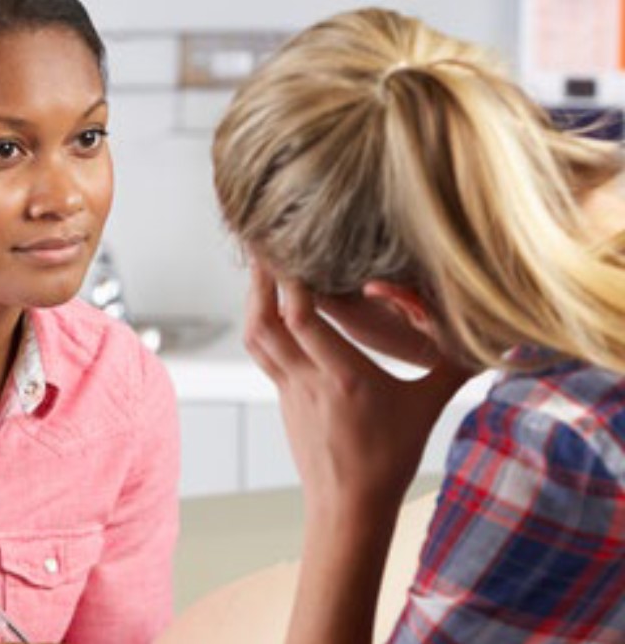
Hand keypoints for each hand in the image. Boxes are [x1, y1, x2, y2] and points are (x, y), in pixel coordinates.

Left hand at [243, 263, 470, 512]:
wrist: (349, 508)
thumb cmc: (390, 460)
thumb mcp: (427, 409)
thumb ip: (455, 368)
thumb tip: (497, 337)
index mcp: (342, 377)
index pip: (300, 318)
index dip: (291, 281)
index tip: (294, 248)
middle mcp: (307, 379)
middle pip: (266, 321)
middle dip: (261, 280)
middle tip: (263, 244)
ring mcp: (289, 388)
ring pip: (257, 336)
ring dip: (255, 300)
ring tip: (261, 267)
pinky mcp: (283, 397)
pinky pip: (263, 351)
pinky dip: (261, 323)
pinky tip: (270, 306)